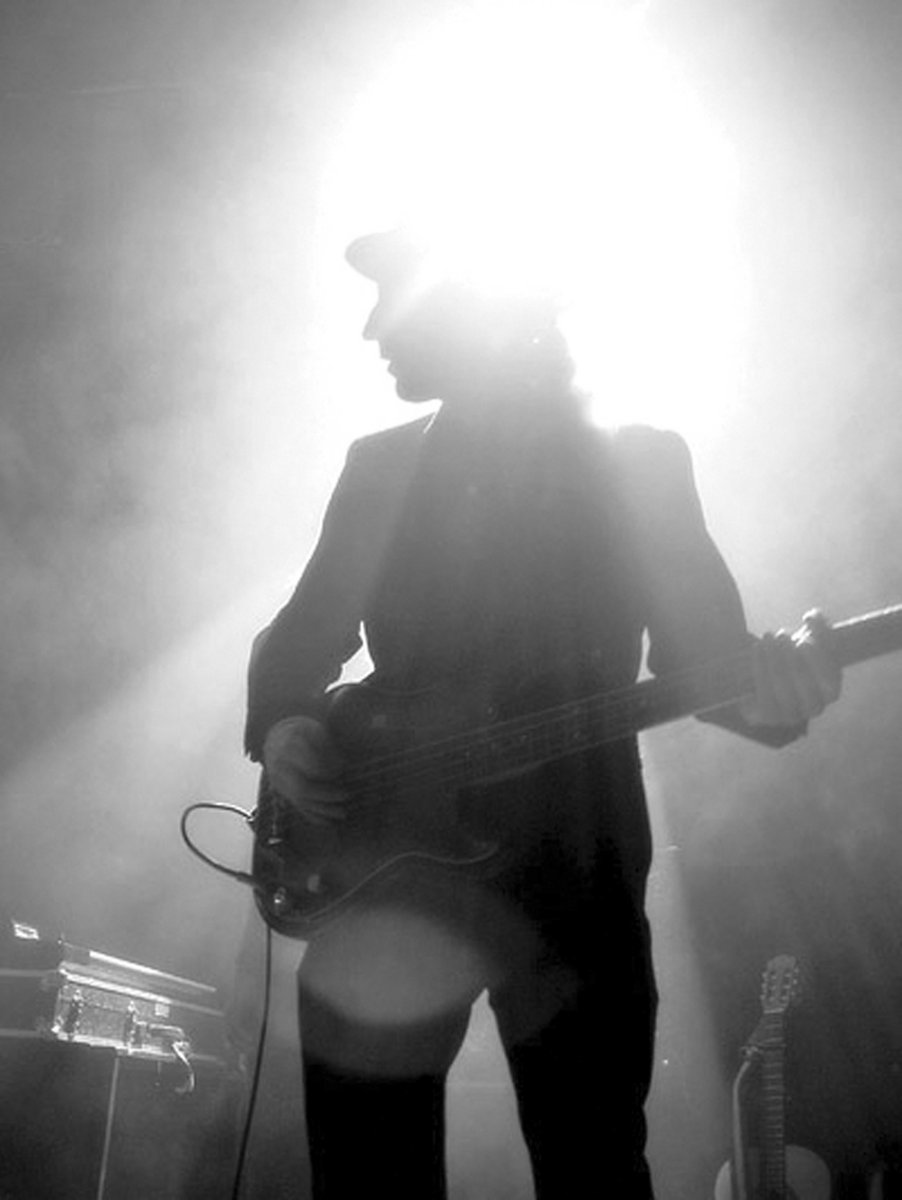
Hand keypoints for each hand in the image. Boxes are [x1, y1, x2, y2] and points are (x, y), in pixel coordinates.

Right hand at [261, 715, 347, 824]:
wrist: (277, 738)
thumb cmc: (302, 733)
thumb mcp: (314, 729)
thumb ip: (326, 745)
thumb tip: (342, 766)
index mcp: (289, 747)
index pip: (307, 764)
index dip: (327, 769)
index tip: (343, 768)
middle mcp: (280, 767)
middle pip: (302, 787)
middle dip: (326, 794)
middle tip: (347, 795)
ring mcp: (279, 782)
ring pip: (300, 801)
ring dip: (323, 809)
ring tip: (343, 813)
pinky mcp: (283, 792)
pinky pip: (297, 807)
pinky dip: (313, 816)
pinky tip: (329, 822)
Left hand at [740, 609, 842, 727]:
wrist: (770, 675)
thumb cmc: (796, 654)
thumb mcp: (810, 637)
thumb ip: (817, 624)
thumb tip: (812, 616)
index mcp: (830, 692)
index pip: (830, 682)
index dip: (818, 662)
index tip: (804, 641)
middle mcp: (814, 708)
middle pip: (804, 684)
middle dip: (791, 657)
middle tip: (781, 634)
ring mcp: (791, 716)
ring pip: (782, 689)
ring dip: (773, 660)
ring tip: (767, 638)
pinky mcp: (769, 717)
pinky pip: (764, 695)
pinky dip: (760, 669)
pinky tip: (758, 649)